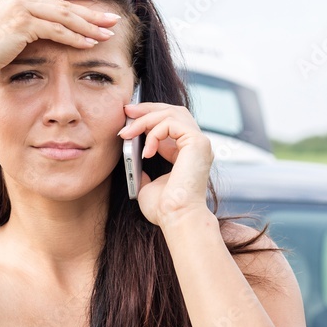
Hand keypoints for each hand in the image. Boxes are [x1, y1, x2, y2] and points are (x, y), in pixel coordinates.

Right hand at [0, 0, 120, 89]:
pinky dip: (75, 37)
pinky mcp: (24, 24)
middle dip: (90, 11)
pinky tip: (89, 44)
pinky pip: (57, 30)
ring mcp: (21, 9)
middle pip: (63, 2)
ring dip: (88, 26)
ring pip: (63, 16)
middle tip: (112, 19)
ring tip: (106, 34)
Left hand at [117, 101, 214, 227]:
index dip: (149, 116)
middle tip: (126, 110)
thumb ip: (144, 170)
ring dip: (145, 120)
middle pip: (174, 111)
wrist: (176, 218)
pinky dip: (154, 132)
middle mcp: (196, 145)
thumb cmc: (164, 209)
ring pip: (172, 113)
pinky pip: (172, 123)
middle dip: (148, 108)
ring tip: (127, 133)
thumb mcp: (148, 184)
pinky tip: (146, 152)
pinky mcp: (198, 143)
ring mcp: (199, 142)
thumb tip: (134, 161)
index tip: (128, 117)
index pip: (170, 122)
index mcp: (186, 153)